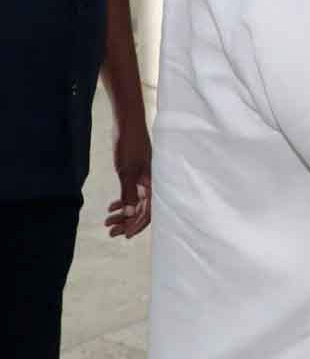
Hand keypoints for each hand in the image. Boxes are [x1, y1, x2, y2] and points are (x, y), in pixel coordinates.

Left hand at [106, 115, 151, 238]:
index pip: (148, 210)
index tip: (125, 235)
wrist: (128, 123)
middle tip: (111, 231)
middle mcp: (151, 181)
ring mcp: (144, 177)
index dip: (137, 224)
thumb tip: (128, 214)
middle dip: (127, 222)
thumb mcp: (126, 171)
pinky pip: (132, 192)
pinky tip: (112, 206)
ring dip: (122, 213)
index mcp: (152, 182)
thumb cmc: (129, 145)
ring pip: (135, 202)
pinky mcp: (137, 172)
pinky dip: (122, 201)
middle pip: (141, 209)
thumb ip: (128, 193)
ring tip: (107, 221)